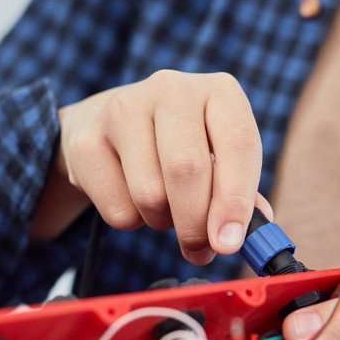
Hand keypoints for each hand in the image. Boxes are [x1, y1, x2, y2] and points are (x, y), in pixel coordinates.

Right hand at [33, 70, 271, 264]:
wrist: (107, 127)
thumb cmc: (179, 148)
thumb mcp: (219, 157)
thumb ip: (241, 194)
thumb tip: (252, 233)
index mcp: (219, 90)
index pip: (238, 144)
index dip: (236, 200)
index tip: (230, 243)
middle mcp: (172, 88)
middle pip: (187, 170)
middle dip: (196, 225)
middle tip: (200, 250)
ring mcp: (124, 108)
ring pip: (150, 195)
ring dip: (162, 222)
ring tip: (165, 208)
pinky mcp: (87, 140)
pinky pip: (118, 208)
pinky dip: (131, 221)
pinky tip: (131, 197)